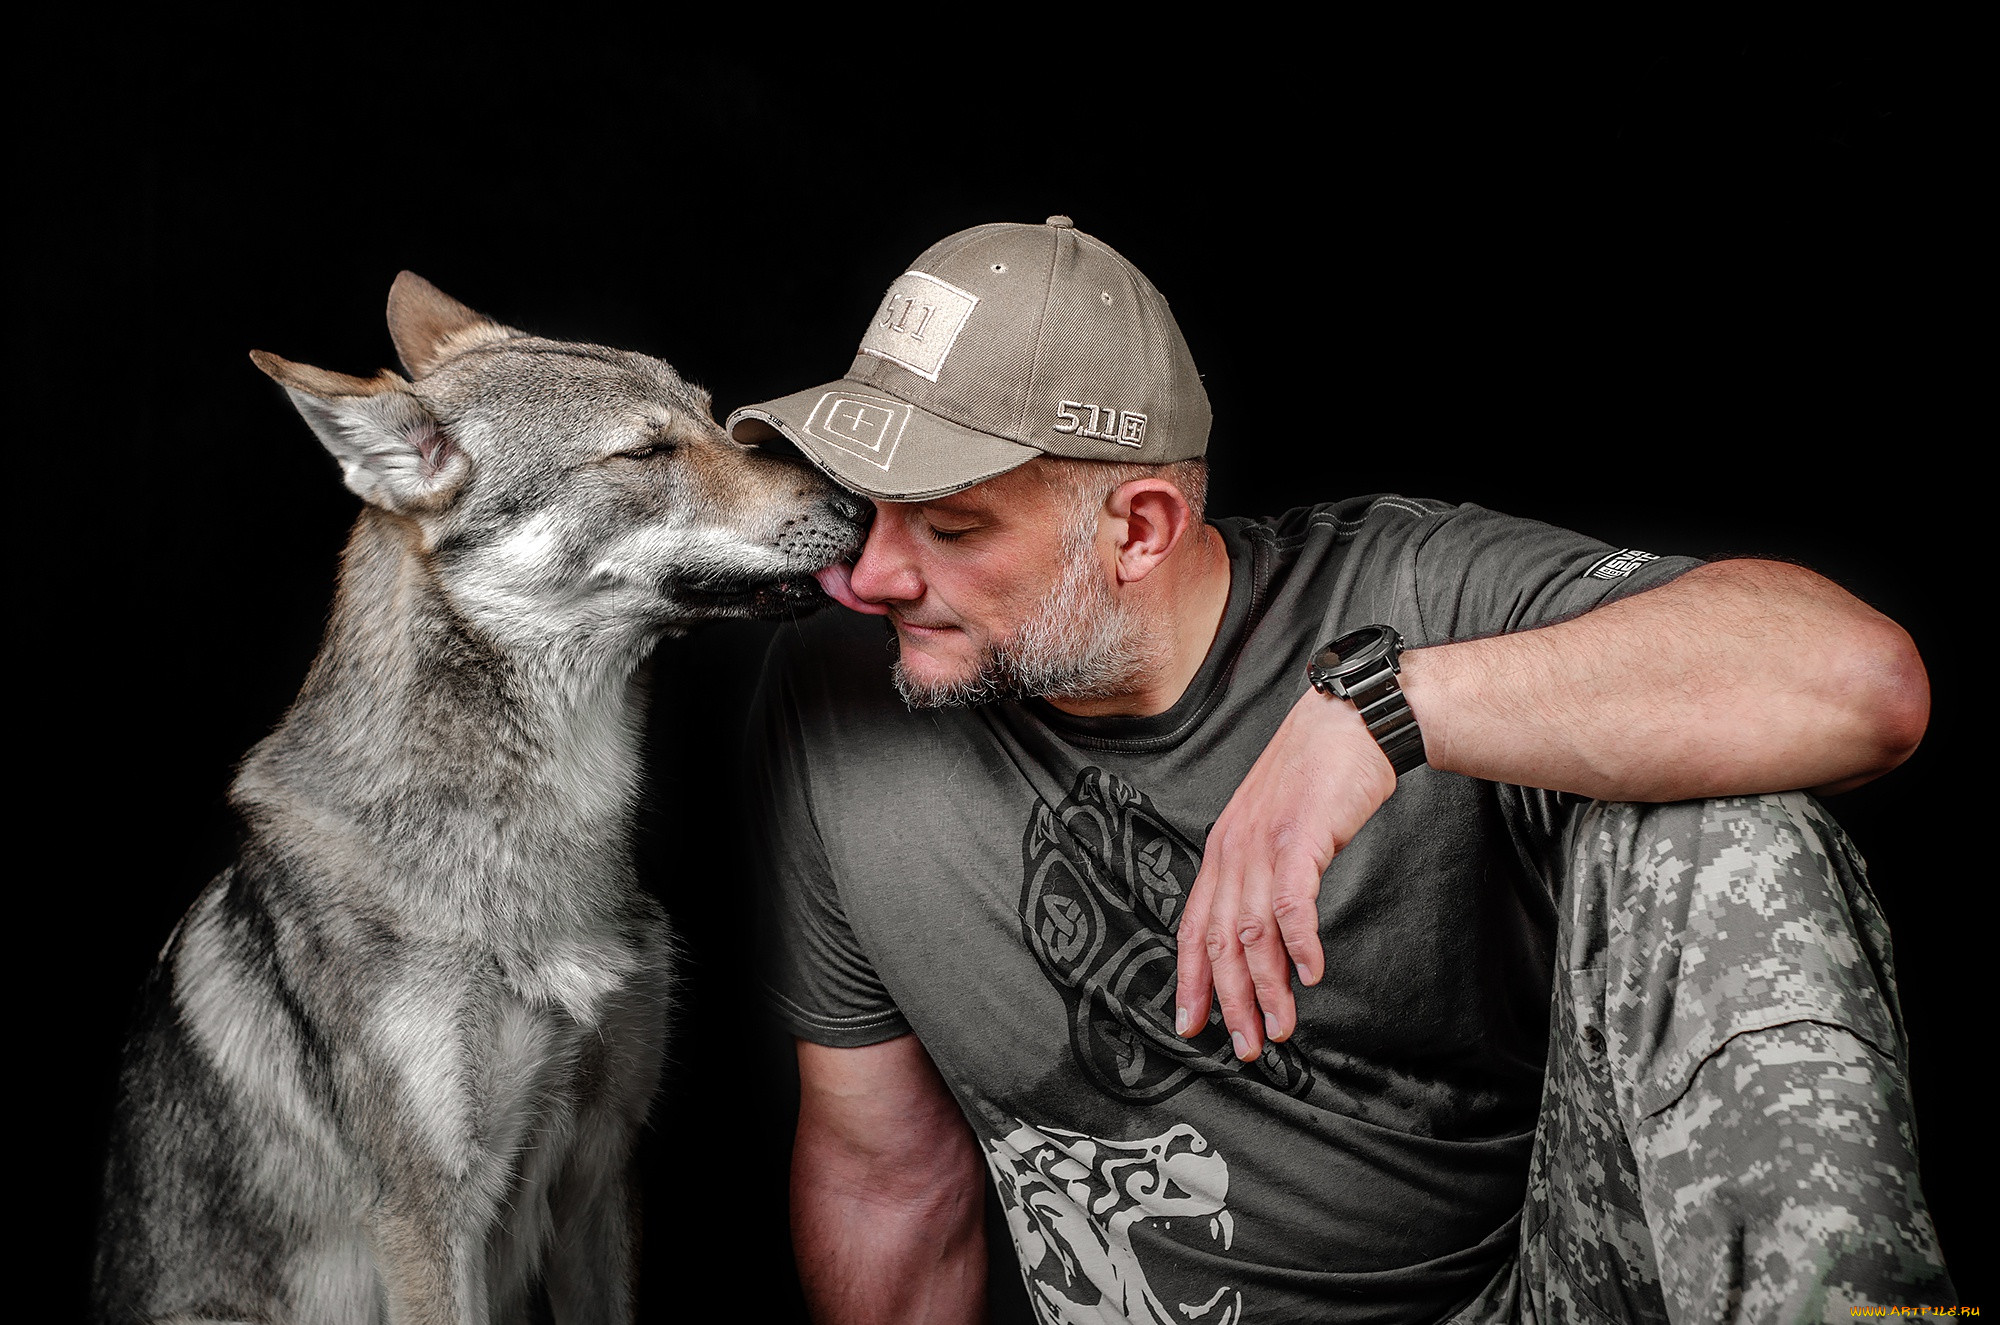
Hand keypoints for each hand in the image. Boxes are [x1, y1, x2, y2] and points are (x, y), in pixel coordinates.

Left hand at [1175, 684, 1397, 1059]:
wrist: (1347, 724)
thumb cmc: (1316, 778)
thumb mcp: (1277, 831)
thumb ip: (1265, 881)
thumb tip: (1271, 942)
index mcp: (1221, 851)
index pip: (1193, 927)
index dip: (1190, 979)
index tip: (1192, 1024)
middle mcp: (1232, 850)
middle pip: (1220, 941)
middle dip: (1229, 1001)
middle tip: (1244, 1046)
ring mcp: (1264, 843)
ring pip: (1252, 933)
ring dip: (1267, 988)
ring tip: (1280, 1028)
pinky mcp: (1300, 836)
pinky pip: (1292, 903)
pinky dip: (1300, 944)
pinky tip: (1312, 974)